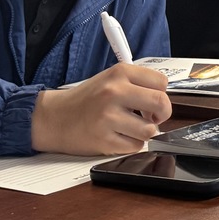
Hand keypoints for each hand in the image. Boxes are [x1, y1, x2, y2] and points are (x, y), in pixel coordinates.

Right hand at [31, 64, 171, 155]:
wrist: (53, 118)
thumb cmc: (86, 100)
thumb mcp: (111, 79)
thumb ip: (138, 84)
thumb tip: (164, 99)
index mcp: (119, 73)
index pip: (161, 82)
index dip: (162, 94)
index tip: (154, 102)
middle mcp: (114, 92)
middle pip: (161, 103)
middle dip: (162, 114)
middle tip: (152, 118)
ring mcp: (108, 117)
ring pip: (150, 130)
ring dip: (144, 132)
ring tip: (129, 127)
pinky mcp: (103, 139)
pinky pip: (135, 146)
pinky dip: (131, 144)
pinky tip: (118, 136)